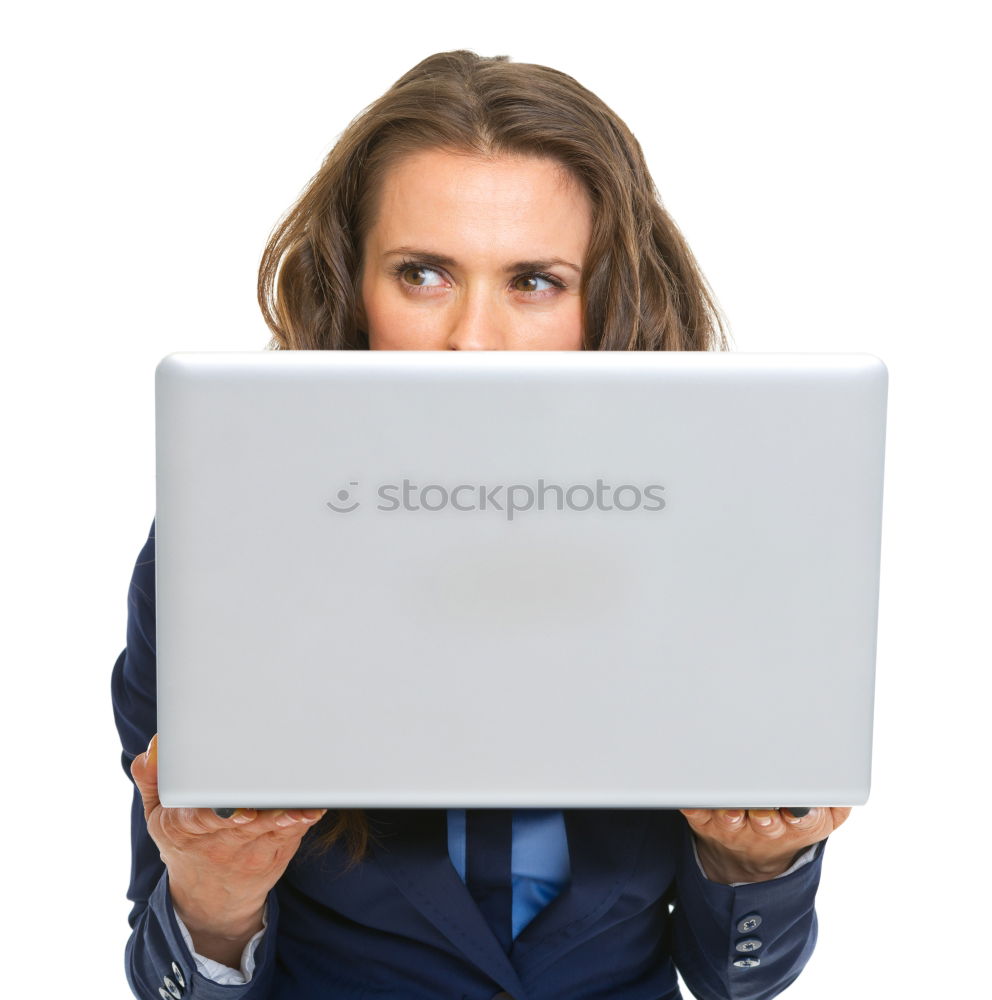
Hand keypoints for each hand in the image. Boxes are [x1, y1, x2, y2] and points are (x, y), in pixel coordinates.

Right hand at [130, 734, 325, 965]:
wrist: (208, 899)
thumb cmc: (184, 843)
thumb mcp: (158, 815)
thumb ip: (153, 779)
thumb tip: (155, 747)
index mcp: (185, 828)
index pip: (198, 820)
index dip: (216, 815)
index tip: (234, 809)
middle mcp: (218, 842)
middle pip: (241, 825)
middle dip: (256, 816)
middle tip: (270, 805)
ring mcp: (249, 851)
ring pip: (270, 831)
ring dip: (286, 819)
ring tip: (301, 807)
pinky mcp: (274, 854)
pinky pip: (290, 836)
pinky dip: (301, 821)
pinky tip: (313, 809)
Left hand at [679, 808, 850, 883]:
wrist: (753, 856)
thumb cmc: (790, 823)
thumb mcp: (823, 818)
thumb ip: (838, 800)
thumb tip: (847, 776)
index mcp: (795, 824)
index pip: (802, 823)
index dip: (799, 817)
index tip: (795, 809)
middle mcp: (762, 827)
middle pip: (764, 822)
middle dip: (764, 815)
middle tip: (762, 810)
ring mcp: (732, 826)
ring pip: (729, 818)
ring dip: (729, 812)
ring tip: (729, 806)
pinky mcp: (705, 821)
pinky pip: (696, 813)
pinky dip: (693, 806)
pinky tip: (692, 797)